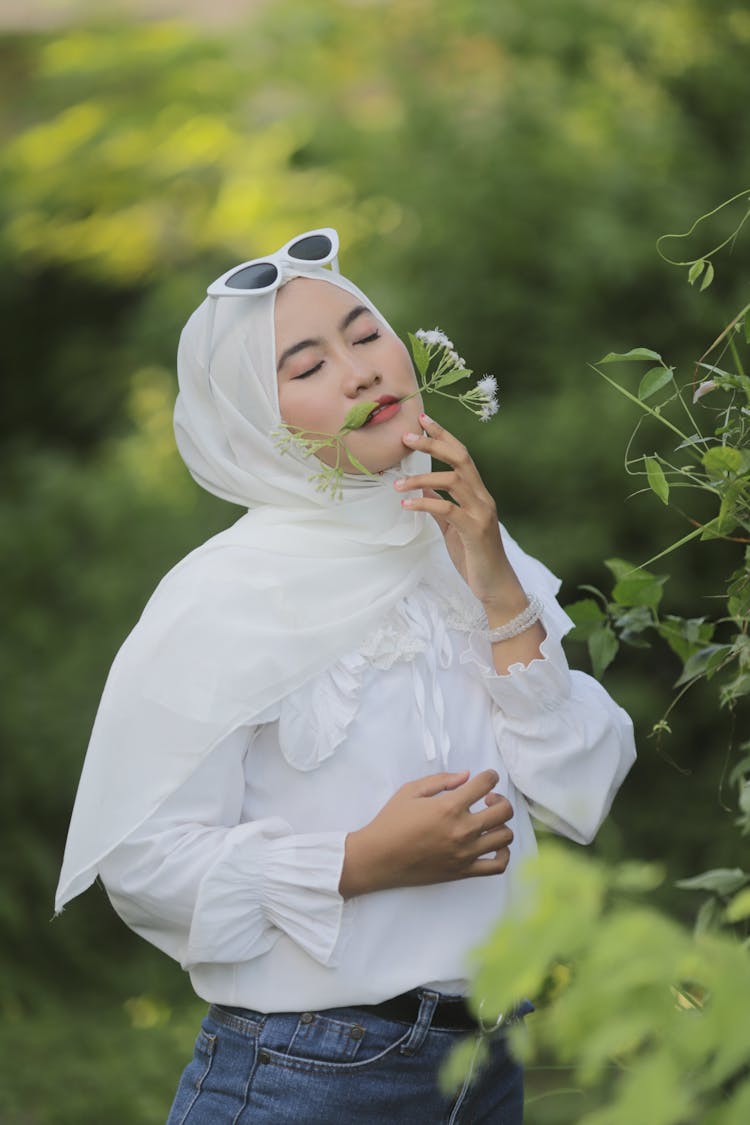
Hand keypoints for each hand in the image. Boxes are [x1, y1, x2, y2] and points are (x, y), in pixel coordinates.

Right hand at [339, 769, 513, 898]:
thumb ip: (441, 780)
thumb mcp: (410, 791)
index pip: (486, 784)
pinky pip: (498, 866)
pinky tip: (493, 844)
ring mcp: (465, 853)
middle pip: (503, 810)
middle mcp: (462, 830)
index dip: (490, 776)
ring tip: (487, 822)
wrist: (378, 858)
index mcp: (449, 806)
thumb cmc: (391, 821)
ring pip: (505, 836)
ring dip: (501, 824)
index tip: (486, 778)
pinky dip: (503, 854)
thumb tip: (467, 776)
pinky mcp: (463, 871)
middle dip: (499, 799)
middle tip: (486, 800)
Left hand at [396, 414, 525, 616]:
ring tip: (396, 483)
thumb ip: (439, 507)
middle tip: (406, 437)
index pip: (462, 455)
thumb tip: (420, 489)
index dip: (443, 435)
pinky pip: (448, 510)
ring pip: (453, 481)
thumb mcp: (452, 527)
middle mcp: (482, 497)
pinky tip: (406, 505)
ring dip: (422, 478)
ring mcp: (481, 513)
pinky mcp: (475, 531)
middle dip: (433, 444)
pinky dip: (425, 504)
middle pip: (460, 459)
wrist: (495, 586)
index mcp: (477, 493)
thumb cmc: (474, 556)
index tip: (422, 420)